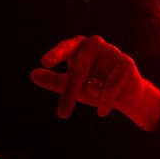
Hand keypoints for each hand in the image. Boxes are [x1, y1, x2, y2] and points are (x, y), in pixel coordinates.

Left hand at [30, 34, 159, 130]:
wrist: (124, 96)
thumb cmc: (94, 87)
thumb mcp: (71, 85)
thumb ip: (53, 80)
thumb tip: (33, 75)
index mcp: (79, 46)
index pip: (66, 48)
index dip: (56, 54)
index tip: (44, 63)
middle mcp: (95, 44)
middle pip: (79, 68)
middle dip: (71, 92)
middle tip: (62, 114)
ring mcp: (112, 51)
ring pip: (95, 79)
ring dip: (93, 95)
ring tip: (97, 98)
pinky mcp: (126, 63)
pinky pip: (111, 85)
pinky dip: (105, 101)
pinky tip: (102, 111)